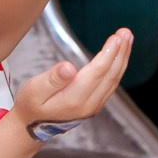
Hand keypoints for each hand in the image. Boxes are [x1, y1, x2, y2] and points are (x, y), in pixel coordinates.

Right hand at [12, 29, 131, 126]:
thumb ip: (52, 79)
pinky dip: (118, 67)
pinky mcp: (94, 104)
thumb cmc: (31, 104)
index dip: (108, 53)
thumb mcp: (34, 90)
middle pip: (110, 75)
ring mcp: (93, 106)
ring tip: (127, 38)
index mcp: (74, 99)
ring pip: (114, 80)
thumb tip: (68, 68)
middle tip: (126, 32)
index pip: (97, 72)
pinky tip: (120, 56)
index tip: (116, 37)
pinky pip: (111, 84)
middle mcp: (88, 104)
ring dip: (122, 58)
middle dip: (120, 52)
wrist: (32, 126)